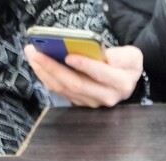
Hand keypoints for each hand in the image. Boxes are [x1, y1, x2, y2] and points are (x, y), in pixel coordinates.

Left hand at [24, 44, 143, 107]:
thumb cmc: (126, 64)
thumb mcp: (133, 56)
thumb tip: (105, 56)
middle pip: (77, 84)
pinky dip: (48, 79)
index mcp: (120, 83)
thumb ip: (122, 56)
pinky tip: (38, 66)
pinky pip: (62, 93)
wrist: (126, 79)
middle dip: (54, 68)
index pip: (100, 75)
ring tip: (32, 56)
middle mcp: (107, 96)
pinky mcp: (82, 103)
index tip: (68, 56)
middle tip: (36, 52)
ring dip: (46, 73)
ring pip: (66, 90)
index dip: (84, 66)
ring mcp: (93, 103)